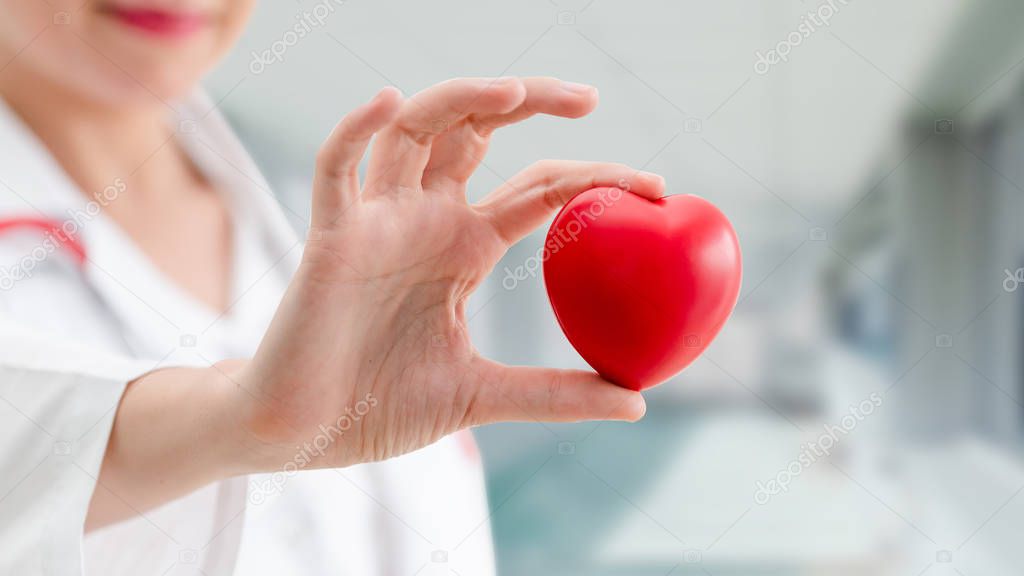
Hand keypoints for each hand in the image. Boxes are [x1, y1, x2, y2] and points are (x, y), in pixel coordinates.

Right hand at [237, 77, 665, 468]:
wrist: (305, 433)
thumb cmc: (380, 406)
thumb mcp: (481, 396)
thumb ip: (553, 394)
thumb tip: (636, 400)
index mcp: (464, 248)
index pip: (539, 191)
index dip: (594, 178)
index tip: (656, 188)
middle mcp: (425, 220)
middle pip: (479, 133)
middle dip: (529, 102)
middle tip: (589, 98)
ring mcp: (377, 221)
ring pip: (415, 130)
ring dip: (459, 100)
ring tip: (513, 91)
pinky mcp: (329, 237)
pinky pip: (337, 168)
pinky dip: (356, 130)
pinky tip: (388, 101)